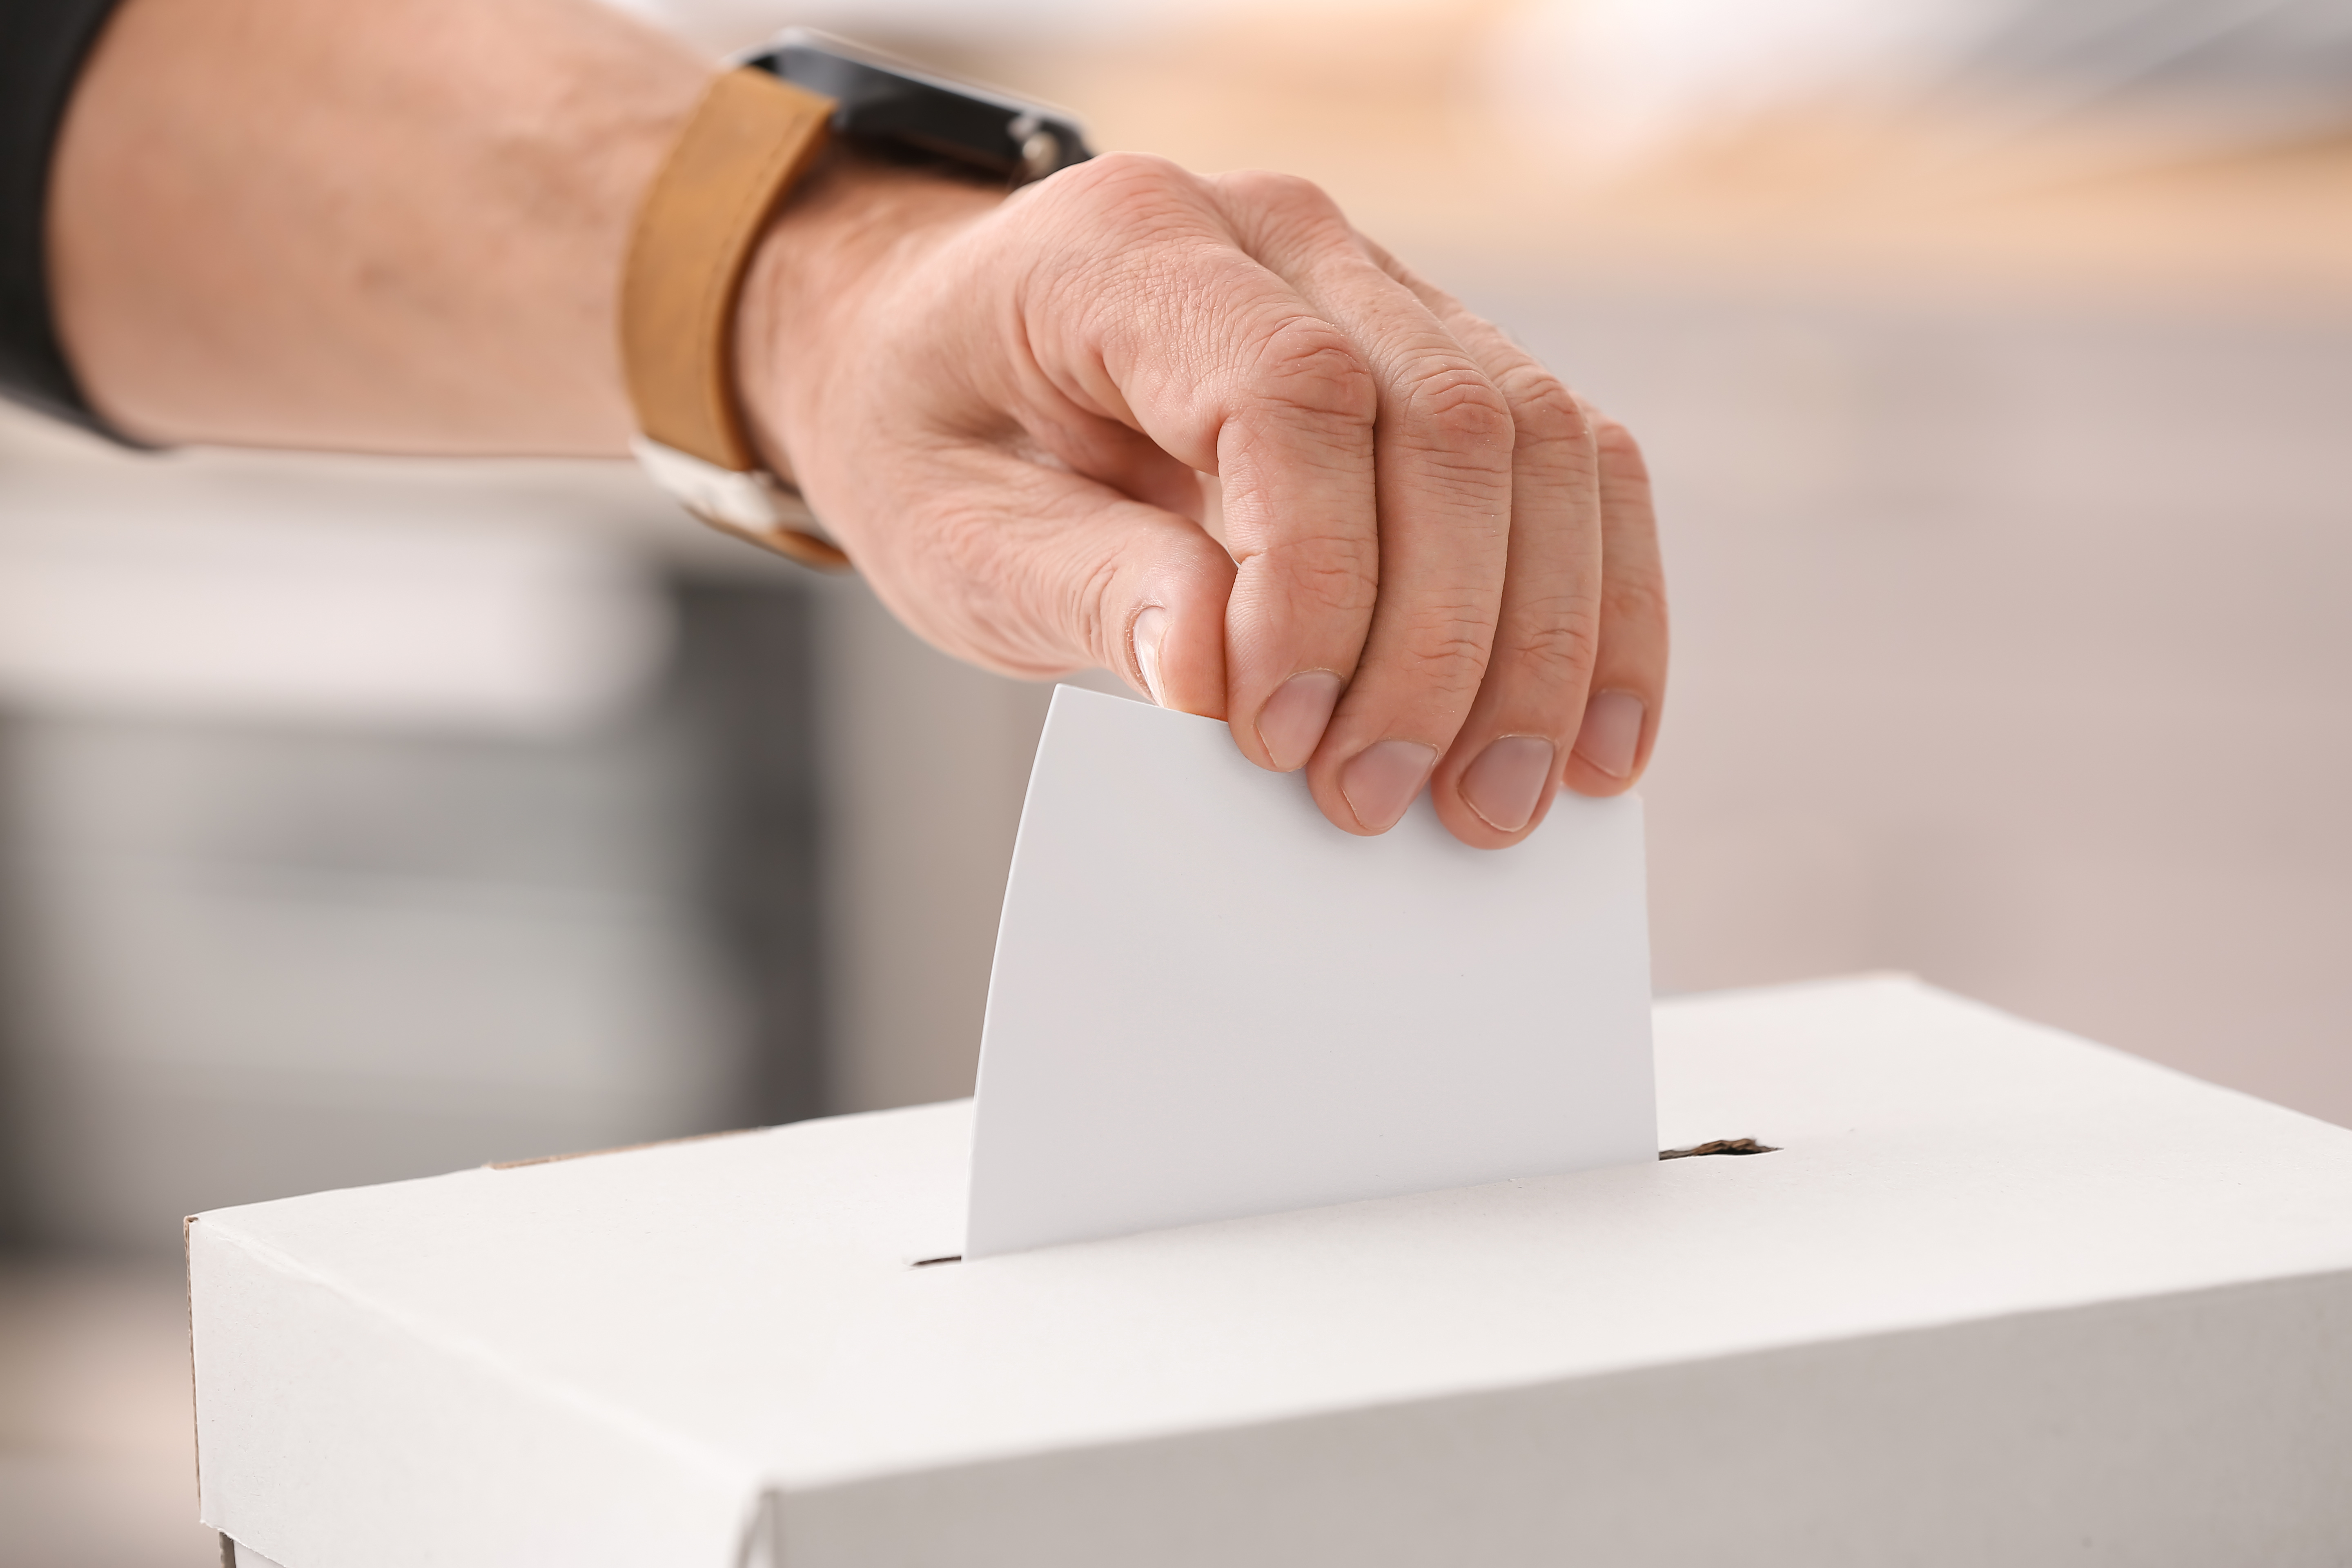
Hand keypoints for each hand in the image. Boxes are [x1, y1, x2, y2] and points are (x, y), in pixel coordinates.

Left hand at [738, 150, 1665, 847]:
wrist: (932, 355)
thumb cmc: (936, 435)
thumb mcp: (950, 531)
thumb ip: (1085, 592)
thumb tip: (1217, 678)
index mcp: (1132, 244)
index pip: (1294, 392)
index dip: (1320, 579)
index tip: (1281, 734)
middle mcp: (1278, 236)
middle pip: (1449, 420)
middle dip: (1441, 643)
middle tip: (1379, 801)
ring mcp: (1376, 286)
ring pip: (1541, 441)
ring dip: (1542, 643)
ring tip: (1494, 801)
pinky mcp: (1437, 361)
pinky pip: (1568, 464)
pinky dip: (1594, 604)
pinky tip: (1589, 733)